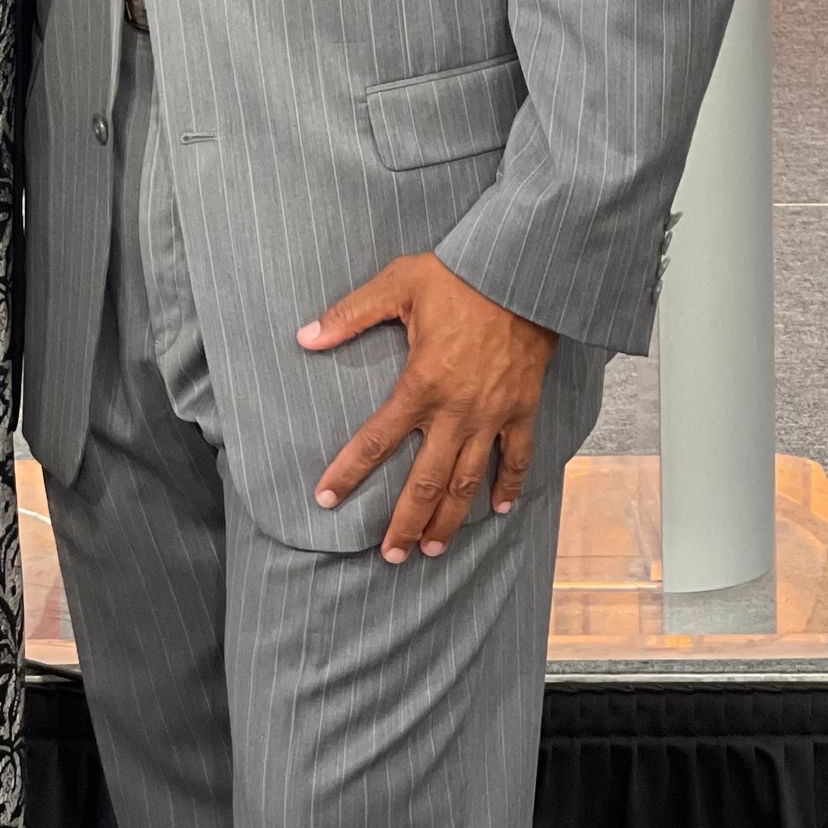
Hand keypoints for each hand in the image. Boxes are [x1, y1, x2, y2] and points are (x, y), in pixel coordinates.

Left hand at [299, 254, 555, 562]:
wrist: (522, 273)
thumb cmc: (458, 276)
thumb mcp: (398, 284)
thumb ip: (351, 314)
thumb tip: (305, 336)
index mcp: (422, 383)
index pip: (377, 439)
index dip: (350, 471)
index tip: (327, 498)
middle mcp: (456, 410)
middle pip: (426, 480)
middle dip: (405, 520)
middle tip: (390, 555)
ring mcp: (492, 414)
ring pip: (469, 481)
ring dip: (451, 519)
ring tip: (432, 548)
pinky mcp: (523, 409)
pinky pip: (518, 458)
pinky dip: (510, 485)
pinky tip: (500, 509)